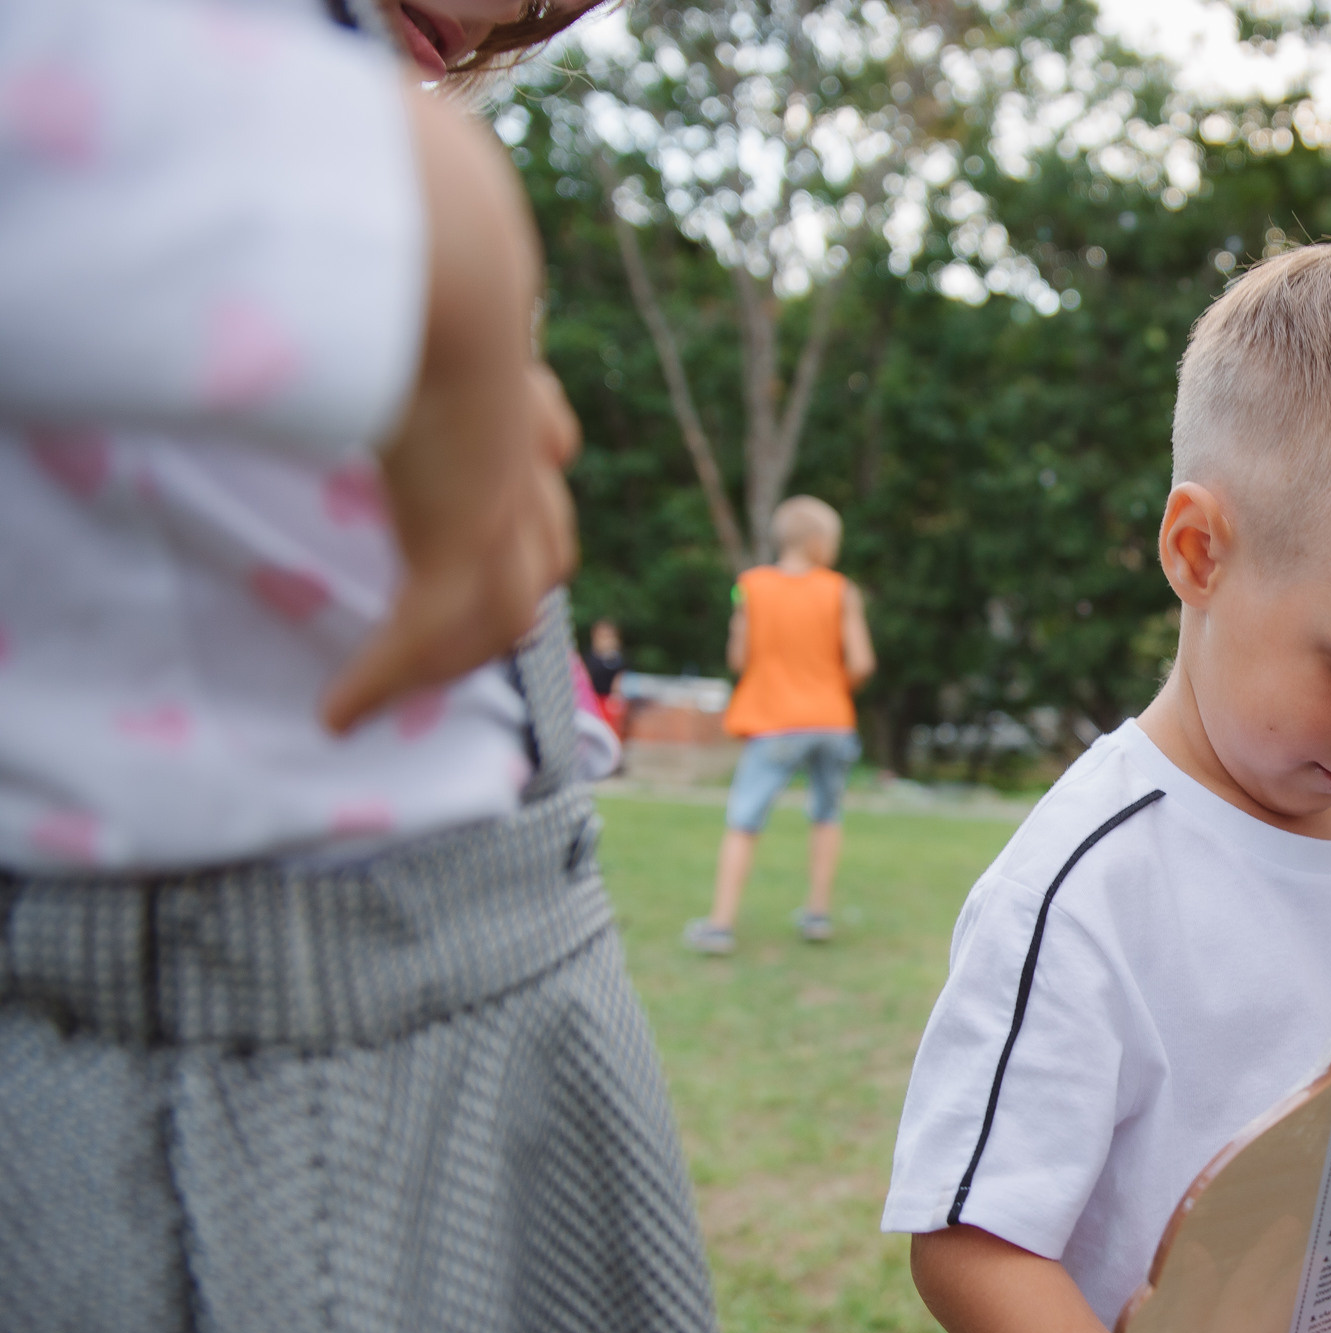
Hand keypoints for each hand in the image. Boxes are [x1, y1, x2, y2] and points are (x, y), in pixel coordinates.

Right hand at [321, 90, 579, 733]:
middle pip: (545, 553)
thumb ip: (440, 254)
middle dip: (506, 598)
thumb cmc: (425, 245)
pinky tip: (337, 711)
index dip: (527, 501)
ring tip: (392, 684)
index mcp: (520, 393)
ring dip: (452, 654)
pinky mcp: (460, 542)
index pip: (544, 457)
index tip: (494, 530)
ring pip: (503, 608)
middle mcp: (527, 459)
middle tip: (452, 639)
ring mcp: (504, 507)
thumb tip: (424, 177)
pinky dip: (382, 681)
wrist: (451, 272)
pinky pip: (421, 635)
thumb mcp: (432, 261)